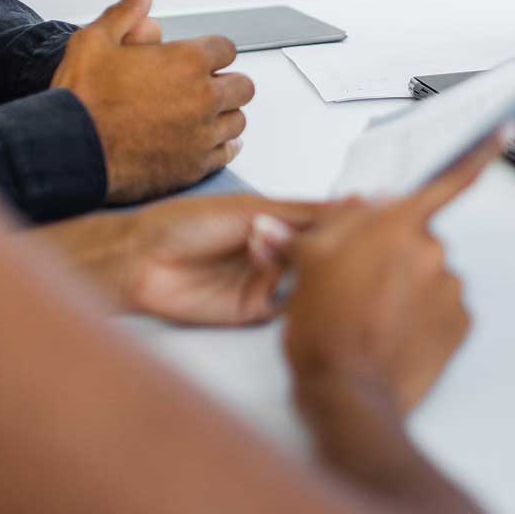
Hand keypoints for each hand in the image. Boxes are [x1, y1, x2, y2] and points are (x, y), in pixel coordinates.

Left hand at [41, 194, 334, 326]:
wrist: (142, 259)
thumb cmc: (187, 223)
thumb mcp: (252, 209)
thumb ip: (303, 212)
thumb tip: (354, 202)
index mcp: (276, 223)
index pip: (323, 225)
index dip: (345, 222)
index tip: (372, 213)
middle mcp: (275, 254)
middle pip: (317, 255)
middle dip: (328, 245)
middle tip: (346, 237)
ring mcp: (266, 283)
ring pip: (304, 279)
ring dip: (298, 260)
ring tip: (275, 241)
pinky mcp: (254, 311)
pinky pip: (285, 305)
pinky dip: (288, 289)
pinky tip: (276, 267)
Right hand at [52, 0, 255, 203]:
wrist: (70, 150)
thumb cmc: (82, 99)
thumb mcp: (94, 41)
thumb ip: (125, 13)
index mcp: (187, 61)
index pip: (226, 49)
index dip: (211, 52)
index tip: (201, 60)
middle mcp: (203, 97)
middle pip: (241, 86)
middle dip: (226, 84)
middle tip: (206, 87)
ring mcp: (203, 133)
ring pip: (237, 120)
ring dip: (224, 115)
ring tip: (204, 115)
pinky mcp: (196, 165)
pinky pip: (226, 153)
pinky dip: (220, 147)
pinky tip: (208, 142)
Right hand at [281, 135, 498, 416]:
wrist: (347, 393)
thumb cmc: (324, 331)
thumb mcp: (305, 266)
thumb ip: (315, 230)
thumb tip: (294, 217)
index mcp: (396, 226)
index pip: (447, 179)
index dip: (481, 152)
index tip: (508, 131)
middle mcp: (431, 251)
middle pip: (417, 236)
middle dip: (393, 252)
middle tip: (360, 283)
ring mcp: (450, 288)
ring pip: (429, 273)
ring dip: (406, 286)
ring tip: (372, 315)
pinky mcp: (460, 324)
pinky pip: (443, 307)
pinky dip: (423, 315)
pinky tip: (394, 330)